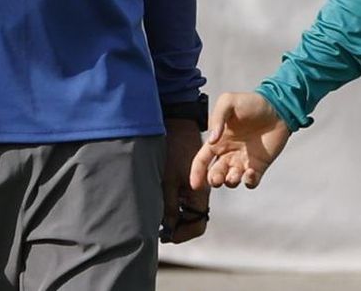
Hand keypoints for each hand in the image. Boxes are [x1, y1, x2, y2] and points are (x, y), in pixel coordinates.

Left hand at [160, 118, 209, 243]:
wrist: (177, 124)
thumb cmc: (172, 150)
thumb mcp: (167, 181)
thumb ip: (170, 207)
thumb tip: (170, 229)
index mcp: (201, 193)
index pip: (198, 224)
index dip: (183, 234)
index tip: (166, 236)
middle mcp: (203, 191)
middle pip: (194, 219)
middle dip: (178, 227)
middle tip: (159, 229)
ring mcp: (197, 185)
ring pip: (188, 210)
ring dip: (175, 217)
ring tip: (157, 217)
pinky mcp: (191, 178)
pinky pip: (185, 198)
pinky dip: (174, 205)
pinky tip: (161, 203)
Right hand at [190, 92, 291, 190]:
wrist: (278, 107)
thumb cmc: (251, 103)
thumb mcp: (228, 102)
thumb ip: (217, 118)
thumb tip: (211, 140)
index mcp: (218, 141)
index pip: (202, 161)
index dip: (196, 173)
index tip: (195, 185)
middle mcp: (229, 154)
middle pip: (215, 174)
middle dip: (213, 180)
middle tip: (217, 178)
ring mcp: (244, 161)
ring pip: (231, 181)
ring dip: (230, 182)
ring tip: (234, 175)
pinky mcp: (259, 166)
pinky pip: (251, 182)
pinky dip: (248, 182)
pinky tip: (249, 172)